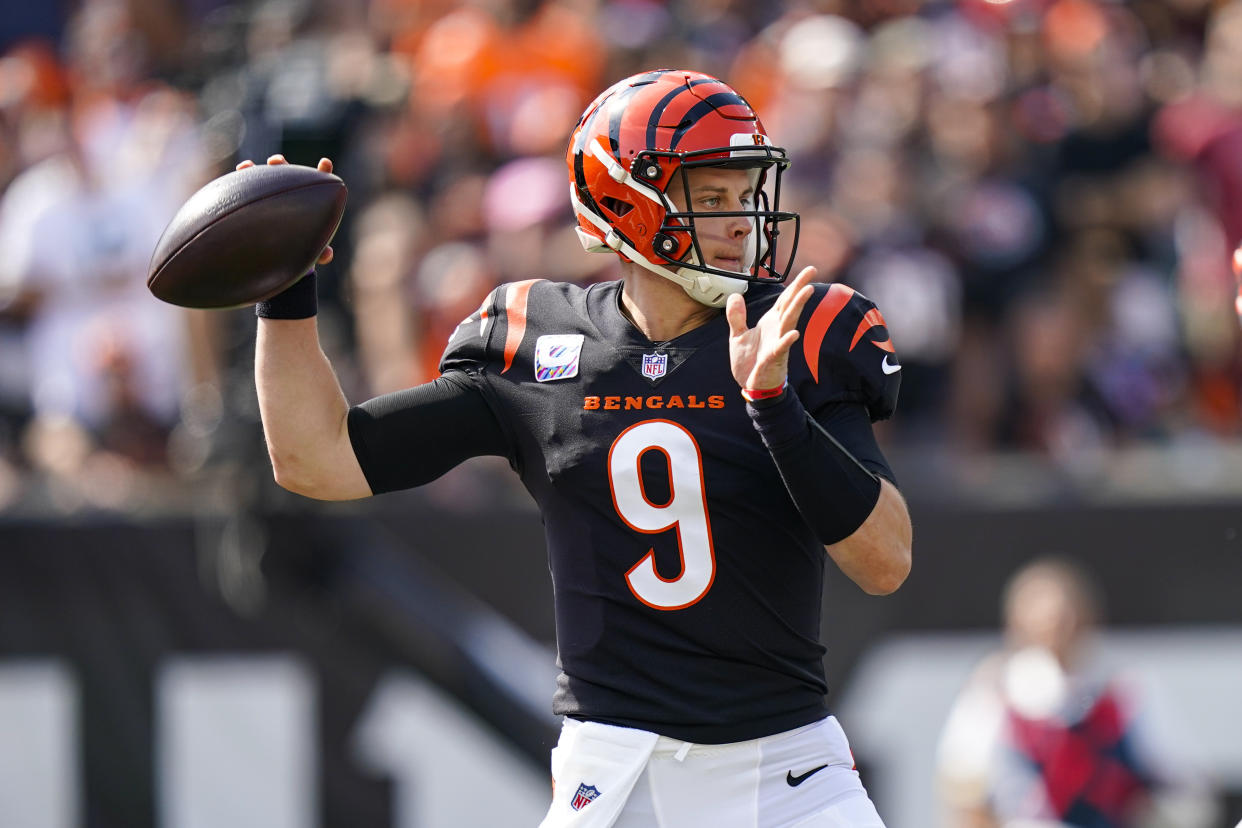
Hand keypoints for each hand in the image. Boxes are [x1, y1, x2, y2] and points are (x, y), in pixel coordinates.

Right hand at [235, 154, 335, 265]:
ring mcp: (273, 193)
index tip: (325, 162)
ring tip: (250, 165)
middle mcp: (290, 193)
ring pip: (269, 176)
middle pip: (289, 174)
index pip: (318, 183)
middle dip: (283, 165)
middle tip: (275, 161)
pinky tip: (241, 168)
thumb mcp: (309, 251)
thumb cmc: (297, 249)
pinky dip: (246, 174)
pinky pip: (251, 183)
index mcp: (309, 202)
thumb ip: (320, 251)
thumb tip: (327, 254)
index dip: (323, 172)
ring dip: (261, 169)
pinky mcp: (257, 197)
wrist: (274, 254)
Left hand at [725, 265, 817, 391]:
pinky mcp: (774, 358)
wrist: (752, 386)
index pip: (785, 299)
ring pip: (789, 321)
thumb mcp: (737, 335)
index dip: (795, 284)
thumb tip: (735, 295)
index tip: (809, 270)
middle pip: (791, 304)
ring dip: (798, 306)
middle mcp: (778, 329)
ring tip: (806, 291)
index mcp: (771, 322)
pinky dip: (787, 341)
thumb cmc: (750, 361)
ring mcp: (778, 343)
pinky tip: (794, 334)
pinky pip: (781, 348)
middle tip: (812, 271)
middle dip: (801, 287)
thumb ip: (736, 316)